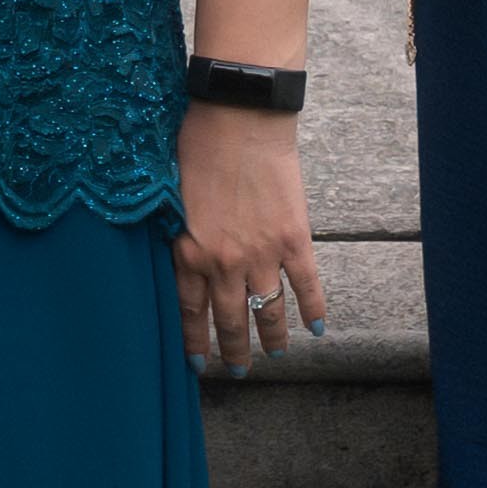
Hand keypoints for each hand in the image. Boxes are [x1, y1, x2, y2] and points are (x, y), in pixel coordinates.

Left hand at [172, 102, 325, 370]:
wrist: (239, 115)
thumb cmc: (197, 143)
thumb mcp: (171, 195)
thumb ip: (178, 233)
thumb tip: (179, 259)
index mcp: (188, 251)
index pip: (189, 312)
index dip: (195, 342)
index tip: (198, 366)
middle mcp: (224, 263)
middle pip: (230, 320)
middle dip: (233, 352)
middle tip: (236, 372)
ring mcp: (262, 254)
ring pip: (269, 312)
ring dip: (272, 339)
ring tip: (272, 356)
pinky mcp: (294, 239)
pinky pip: (306, 285)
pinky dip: (313, 309)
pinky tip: (316, 329)